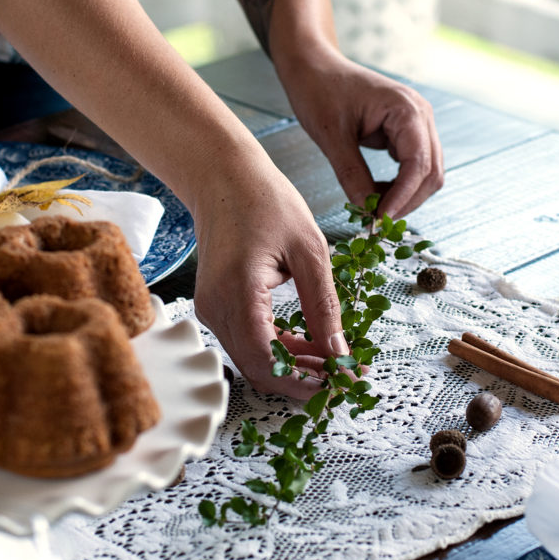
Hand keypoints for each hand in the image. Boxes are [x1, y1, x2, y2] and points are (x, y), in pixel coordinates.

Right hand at [190, 158, 348, 398]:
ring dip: (295, 368)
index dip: (306, 381)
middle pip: (259, 369)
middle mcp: (215, 308)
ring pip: (254, 361)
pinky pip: (249, 342)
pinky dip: (280, 351)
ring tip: (336, 361)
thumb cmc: (266, 201)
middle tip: (347, 375)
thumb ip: (324, 305)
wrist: (224, 177)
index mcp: (237, 291)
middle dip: (305, 380)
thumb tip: (339, 352)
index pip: (267, 362)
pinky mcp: (216, 307)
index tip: (344, 382)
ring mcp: (211, 310)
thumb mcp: (310, 249)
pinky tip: (312, 346)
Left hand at [276, 48, 443, 218]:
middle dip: (407, 200)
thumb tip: (366, 210)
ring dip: (405, 195)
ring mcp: (416, 123)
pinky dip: (399, 185)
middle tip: (376, 221)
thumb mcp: (331, 136)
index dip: (402, 197)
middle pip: (431, 172)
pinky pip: (413, 166)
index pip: (418, 164)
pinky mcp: (405, 132)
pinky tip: (375, 192)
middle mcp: (420, 115)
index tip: (380, 220)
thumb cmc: (319, 90)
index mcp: (407, 110)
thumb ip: (351, 174)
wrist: (313, 66)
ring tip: (374, 208)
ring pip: (426, 172)